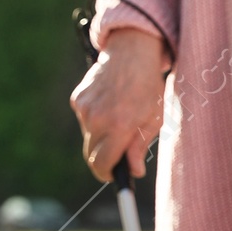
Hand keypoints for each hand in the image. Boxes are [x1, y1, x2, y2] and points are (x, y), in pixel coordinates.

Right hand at [70, 27, 169, 181]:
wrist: (132, 53)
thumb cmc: (148, 87)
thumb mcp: (154, 118)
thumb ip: (140, 147)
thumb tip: (134, 172)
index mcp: (119, 125)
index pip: (102, 163)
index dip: (108, 174)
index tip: (113, 176)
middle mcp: (97, 119)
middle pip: (92, 154)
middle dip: (105, 158)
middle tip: (120, 153)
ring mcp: (84, 108)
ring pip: (89, 136)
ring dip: (102, 136)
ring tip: (120, 118)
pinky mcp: (77, 99)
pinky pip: (85, 120)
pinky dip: (96, 120)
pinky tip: (110, 105)